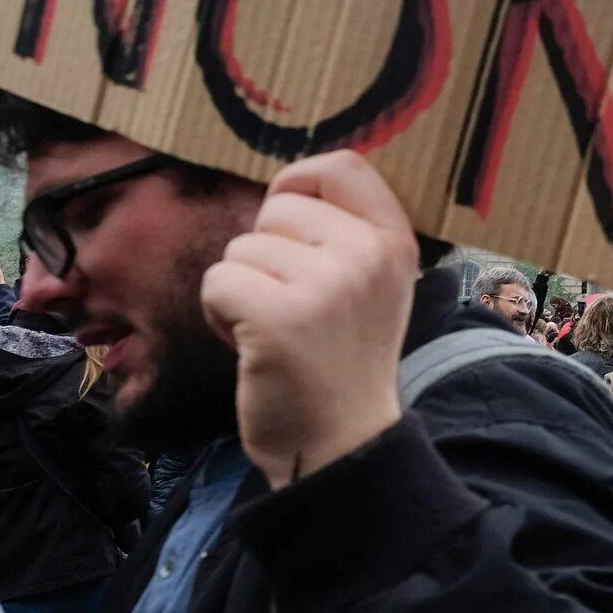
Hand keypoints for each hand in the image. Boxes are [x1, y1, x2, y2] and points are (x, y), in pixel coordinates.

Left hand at [201, 151, 419, 489]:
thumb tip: (286, 186)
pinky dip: (218, 314)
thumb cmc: (342, 361)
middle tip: (285, 301)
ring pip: (241, 247)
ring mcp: (327, 285)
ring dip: (240, 287)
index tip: (289, 225)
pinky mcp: (279, 318)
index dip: (298, 184)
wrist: (342, 446)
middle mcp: (368, 254)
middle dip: (263, 251)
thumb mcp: (371, 285)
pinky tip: (249, 344)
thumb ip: (344, 233)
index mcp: (395, 240)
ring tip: (271, 329)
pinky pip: (218, 280)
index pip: (342, 165)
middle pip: (278, 207)